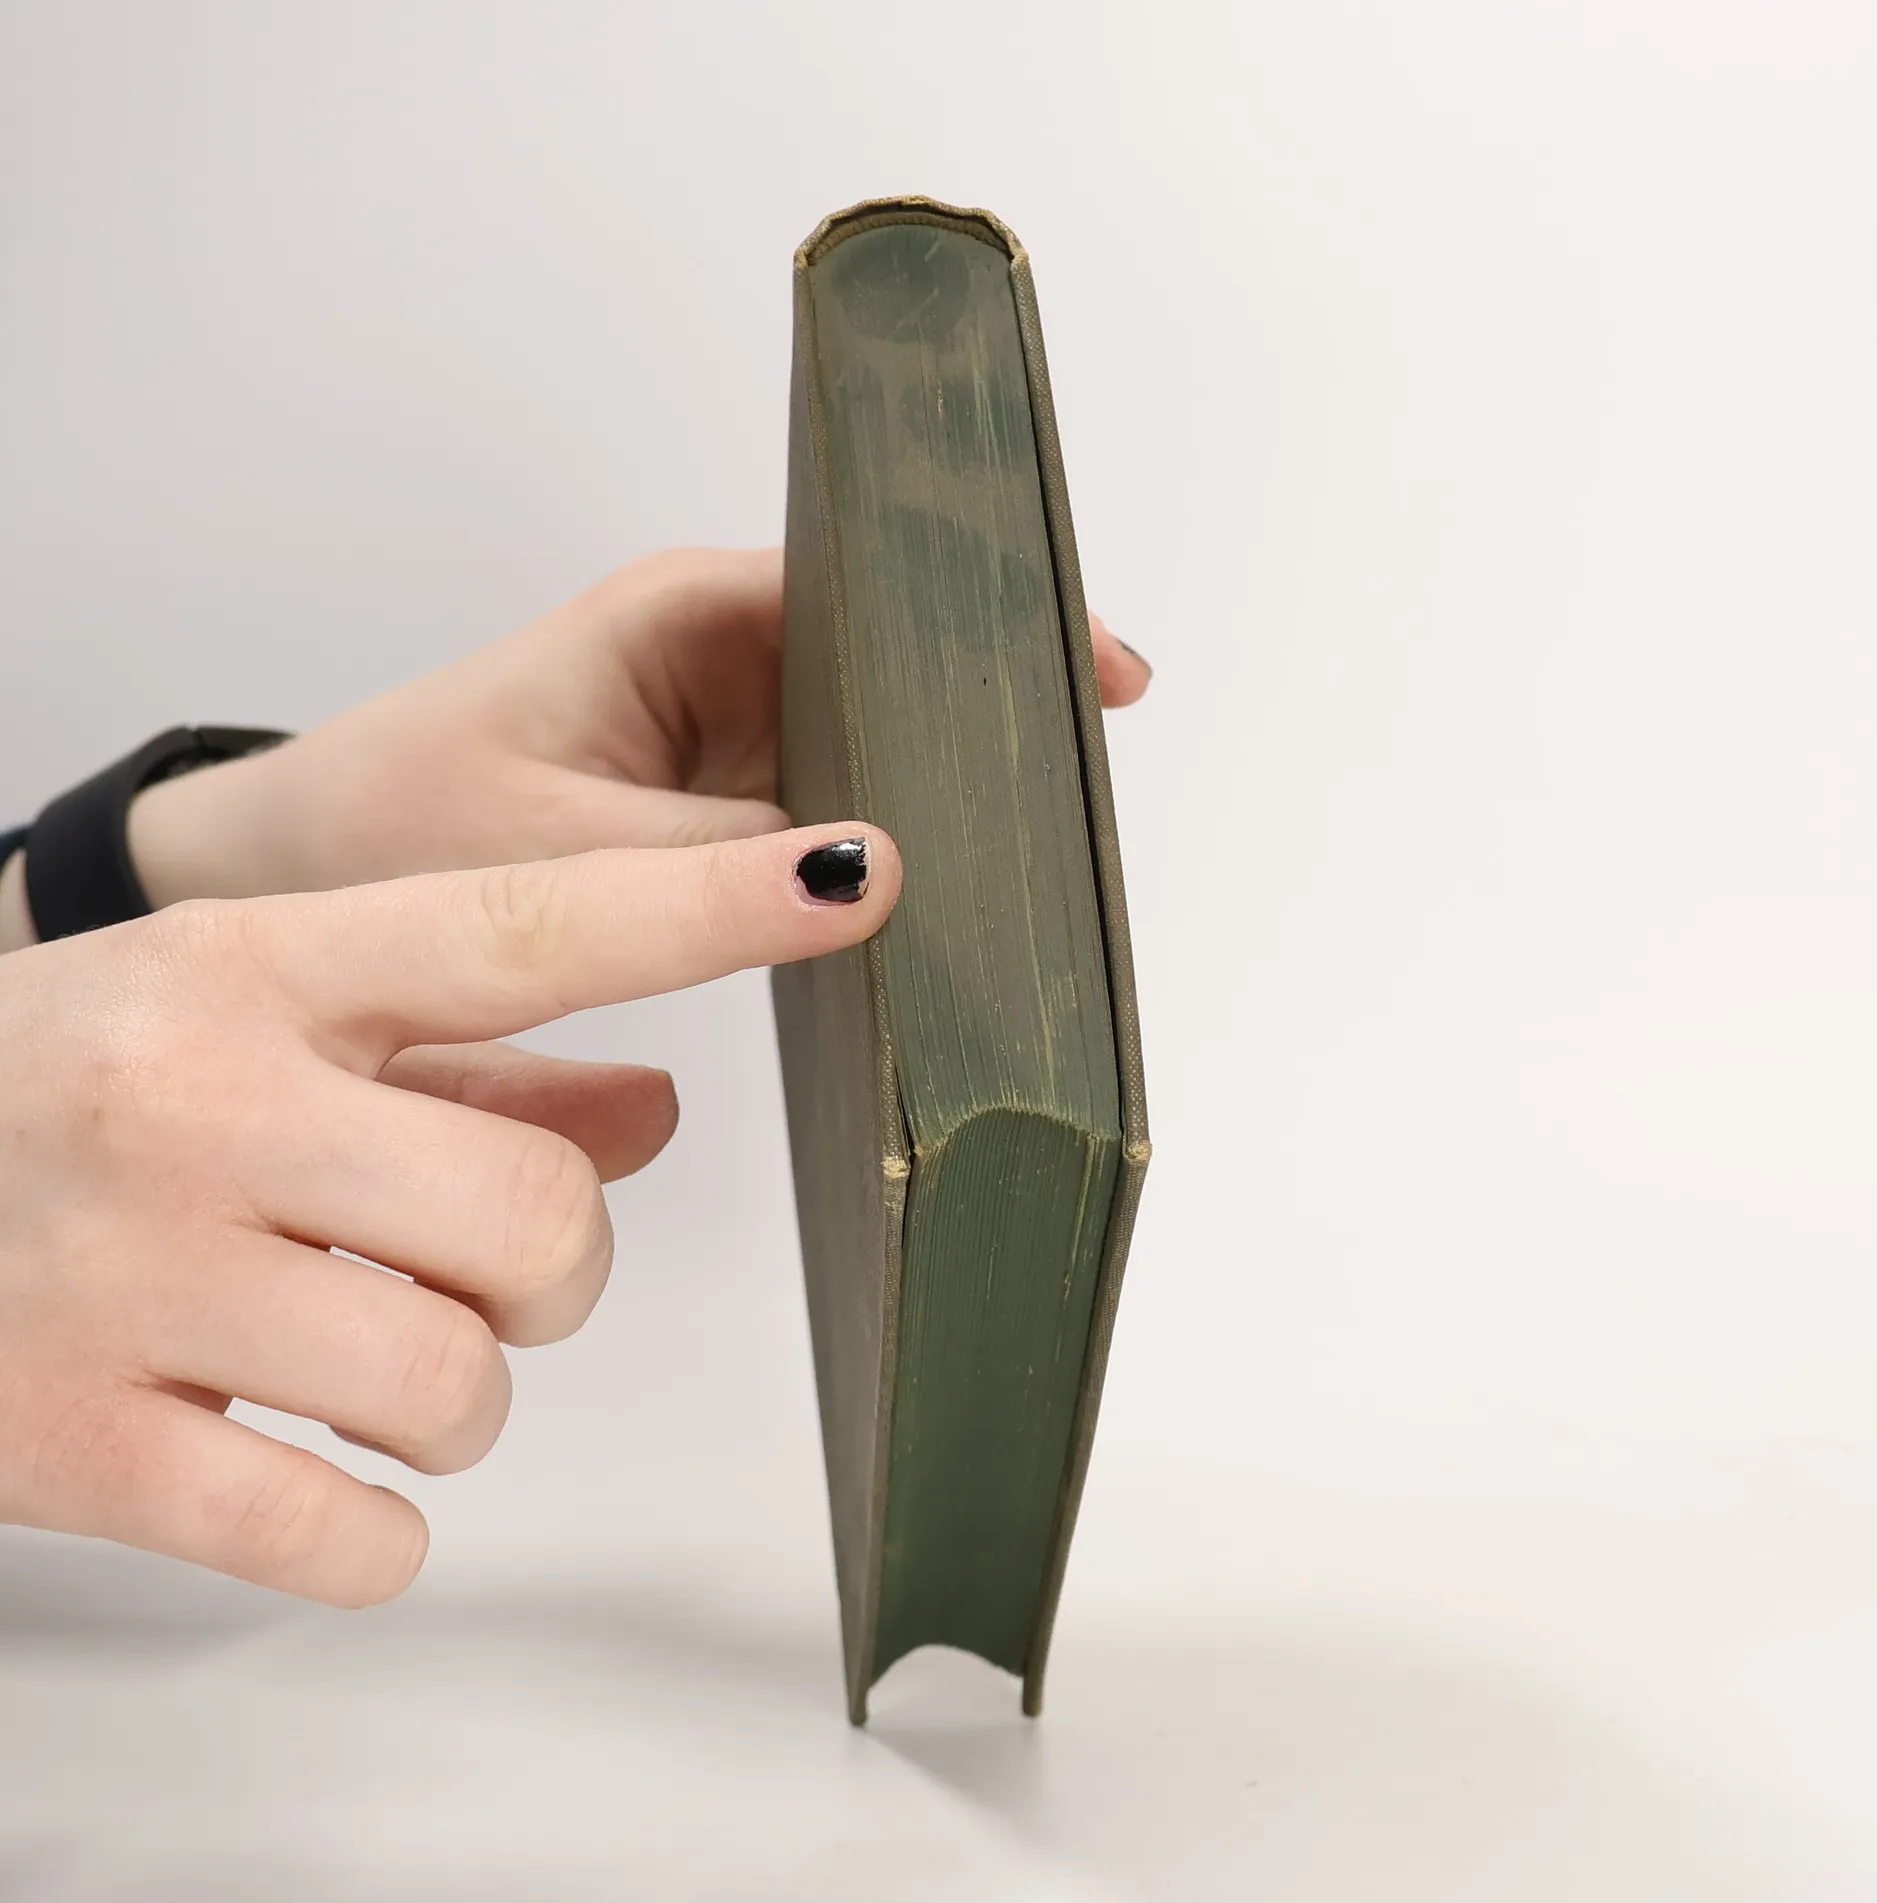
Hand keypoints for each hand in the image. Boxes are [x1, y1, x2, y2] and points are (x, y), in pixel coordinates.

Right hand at [0, 823, 898, 1602]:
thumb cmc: (70, 1094)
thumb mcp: (255, 1023)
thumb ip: (473, 1067)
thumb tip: (660, 1112)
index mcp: (257, 970)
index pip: (528, 925)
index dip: (712, 904)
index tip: (855, 876)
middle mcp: (197, 1099)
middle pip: (542, 1217)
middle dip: (555, 1272)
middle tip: (478, 1266)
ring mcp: (131, 1275)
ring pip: (461, 1380)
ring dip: (461, 1392)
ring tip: (359, 1350)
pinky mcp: (72, 1441)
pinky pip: (349, 1532)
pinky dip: (374, 1521)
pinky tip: (301, 1454)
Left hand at [122, 546, 1151, 912]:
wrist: (315, 874)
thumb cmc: (396, 826)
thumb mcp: (560, 849)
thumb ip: (718, 861)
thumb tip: (870, 869)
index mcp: (686, 613)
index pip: (877, 574)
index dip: (993, 611)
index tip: (1096, 668)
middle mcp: (723, 650)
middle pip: (903, 647)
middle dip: (994, 701)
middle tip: (1085, 782)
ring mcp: (733, 726)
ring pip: (884, 728)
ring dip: (949, 780)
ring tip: (1040, 845)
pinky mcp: (729, 797)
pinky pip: (841, 800)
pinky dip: (891, 840)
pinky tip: (944, 889)